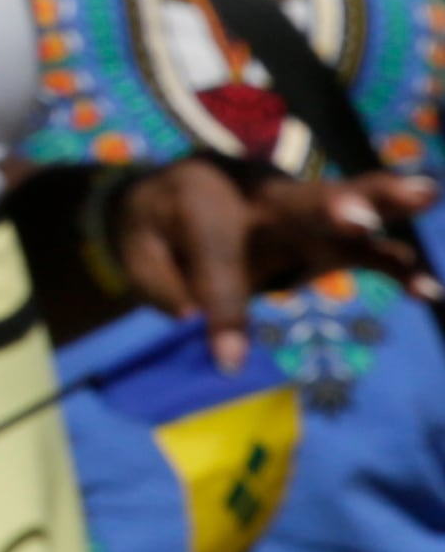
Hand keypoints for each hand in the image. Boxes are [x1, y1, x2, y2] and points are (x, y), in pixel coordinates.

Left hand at [108, 156, 441, 370]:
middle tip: (354, 215)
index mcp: (201, 197)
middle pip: (298, 201)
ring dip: (382, 207)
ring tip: (424, 193)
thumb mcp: (135, 248)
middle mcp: (258, 196)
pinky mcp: (326, 236)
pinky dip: (396, 267)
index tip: (228, 360)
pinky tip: (428, 290)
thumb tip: (196, 315)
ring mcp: (299, 213)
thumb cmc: (156, 225)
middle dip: (329, 208)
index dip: (223, 309)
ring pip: (345, 208)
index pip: (218, 259)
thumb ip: (158, 281)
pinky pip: (365, 251)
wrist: (175, 191)